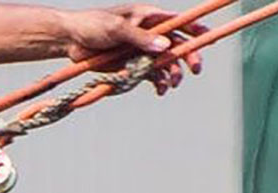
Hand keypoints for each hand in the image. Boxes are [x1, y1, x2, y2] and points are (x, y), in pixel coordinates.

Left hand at [62, 5, 207, 94]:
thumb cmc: (92, 26)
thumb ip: (140, 37)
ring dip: (173, 73)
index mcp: (150, 18)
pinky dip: (158, 83)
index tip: (208, 41)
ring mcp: (142, 50)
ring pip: (166, 63)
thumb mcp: (117, 28)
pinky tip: (160, 90)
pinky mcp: (132, 65)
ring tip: (171, 84)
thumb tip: (165, 46)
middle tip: (194, 70)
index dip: (196, 30)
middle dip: (188, 57)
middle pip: (177, 45)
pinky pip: (151, 75)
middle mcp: (150, 34)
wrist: (69, 41)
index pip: (179, 22)